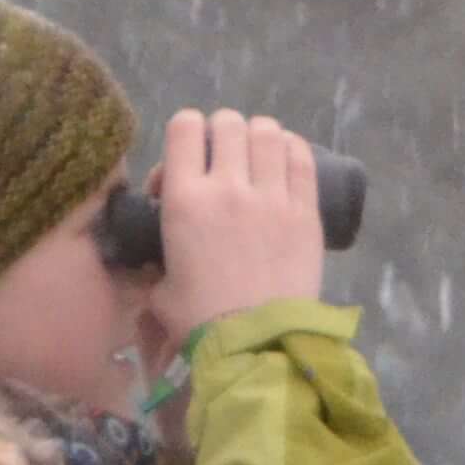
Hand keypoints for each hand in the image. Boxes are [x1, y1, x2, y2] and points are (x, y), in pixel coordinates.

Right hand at [141, 106, 326, 346]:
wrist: (256, 343)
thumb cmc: (200, 320)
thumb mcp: (160, 287)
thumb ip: (158, 261)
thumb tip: (159, 258)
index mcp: (185, 198)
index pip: (184, 127)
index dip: (185, 132)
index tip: (187, 160)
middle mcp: (228, 186)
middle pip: (228, 122)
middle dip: (222, 133)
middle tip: (225, 160)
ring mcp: (271, 195)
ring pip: (267, 131)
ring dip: (258, 136)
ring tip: (257, 157)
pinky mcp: (306, 210)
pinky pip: (301, 157)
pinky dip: (291, 150)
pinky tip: (286, 160)